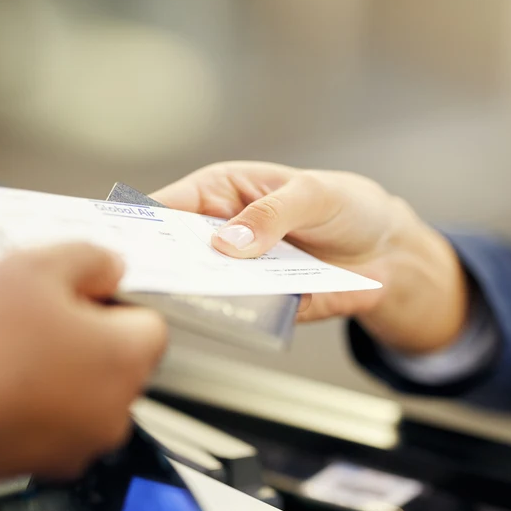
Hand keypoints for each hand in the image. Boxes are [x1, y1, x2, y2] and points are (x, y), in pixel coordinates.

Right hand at [0, 244, 168, 481]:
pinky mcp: (43, 464)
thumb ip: (89, 258)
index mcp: (127, 359)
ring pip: (75, 385)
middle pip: (109, 354)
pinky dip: (25, 396)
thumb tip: (111, 267)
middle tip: (23, 310)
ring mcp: (82, 443)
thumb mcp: (34, 267)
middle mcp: (117, 409)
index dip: (109, 299)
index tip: (72, 292)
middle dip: (72, 329)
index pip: (147, 320)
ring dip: (45, 361)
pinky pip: (46, 417)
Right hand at [153, 162, 469, 353]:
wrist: (390, 249)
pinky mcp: (265, 305)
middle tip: (144, 278)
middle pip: (174, 255)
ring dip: (195, 298)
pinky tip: (233, 316)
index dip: (138, 224)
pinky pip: (245, 315)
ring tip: (182, 300)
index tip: (119, 243)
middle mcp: (223, 234)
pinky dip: (238, 318)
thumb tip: (229, 242)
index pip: (166, 207)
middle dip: (159, 267)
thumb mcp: (313, 195)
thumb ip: (272, 215)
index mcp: (221, 192)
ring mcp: (241, 273)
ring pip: (204, 290)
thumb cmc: (347, 205)